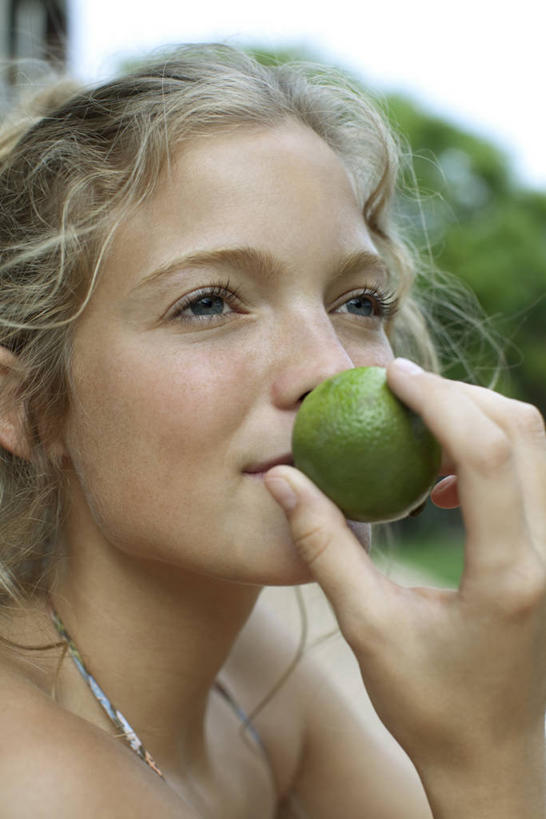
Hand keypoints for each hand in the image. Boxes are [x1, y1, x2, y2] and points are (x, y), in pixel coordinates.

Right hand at [265, 359, 544, 813]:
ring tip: (417, 429)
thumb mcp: (366, 626)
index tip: (392, 377)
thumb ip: (324, 545)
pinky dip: (490, 452)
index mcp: (510, 574)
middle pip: (524, 431)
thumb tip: (284, 480)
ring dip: (478, 419)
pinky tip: (443, 482)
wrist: (491, 756)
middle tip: (400, 394)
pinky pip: (533, 474)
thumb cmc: (428, 705)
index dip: (438, 400)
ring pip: (536, 446)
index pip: (486, 454)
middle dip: (460, 396)